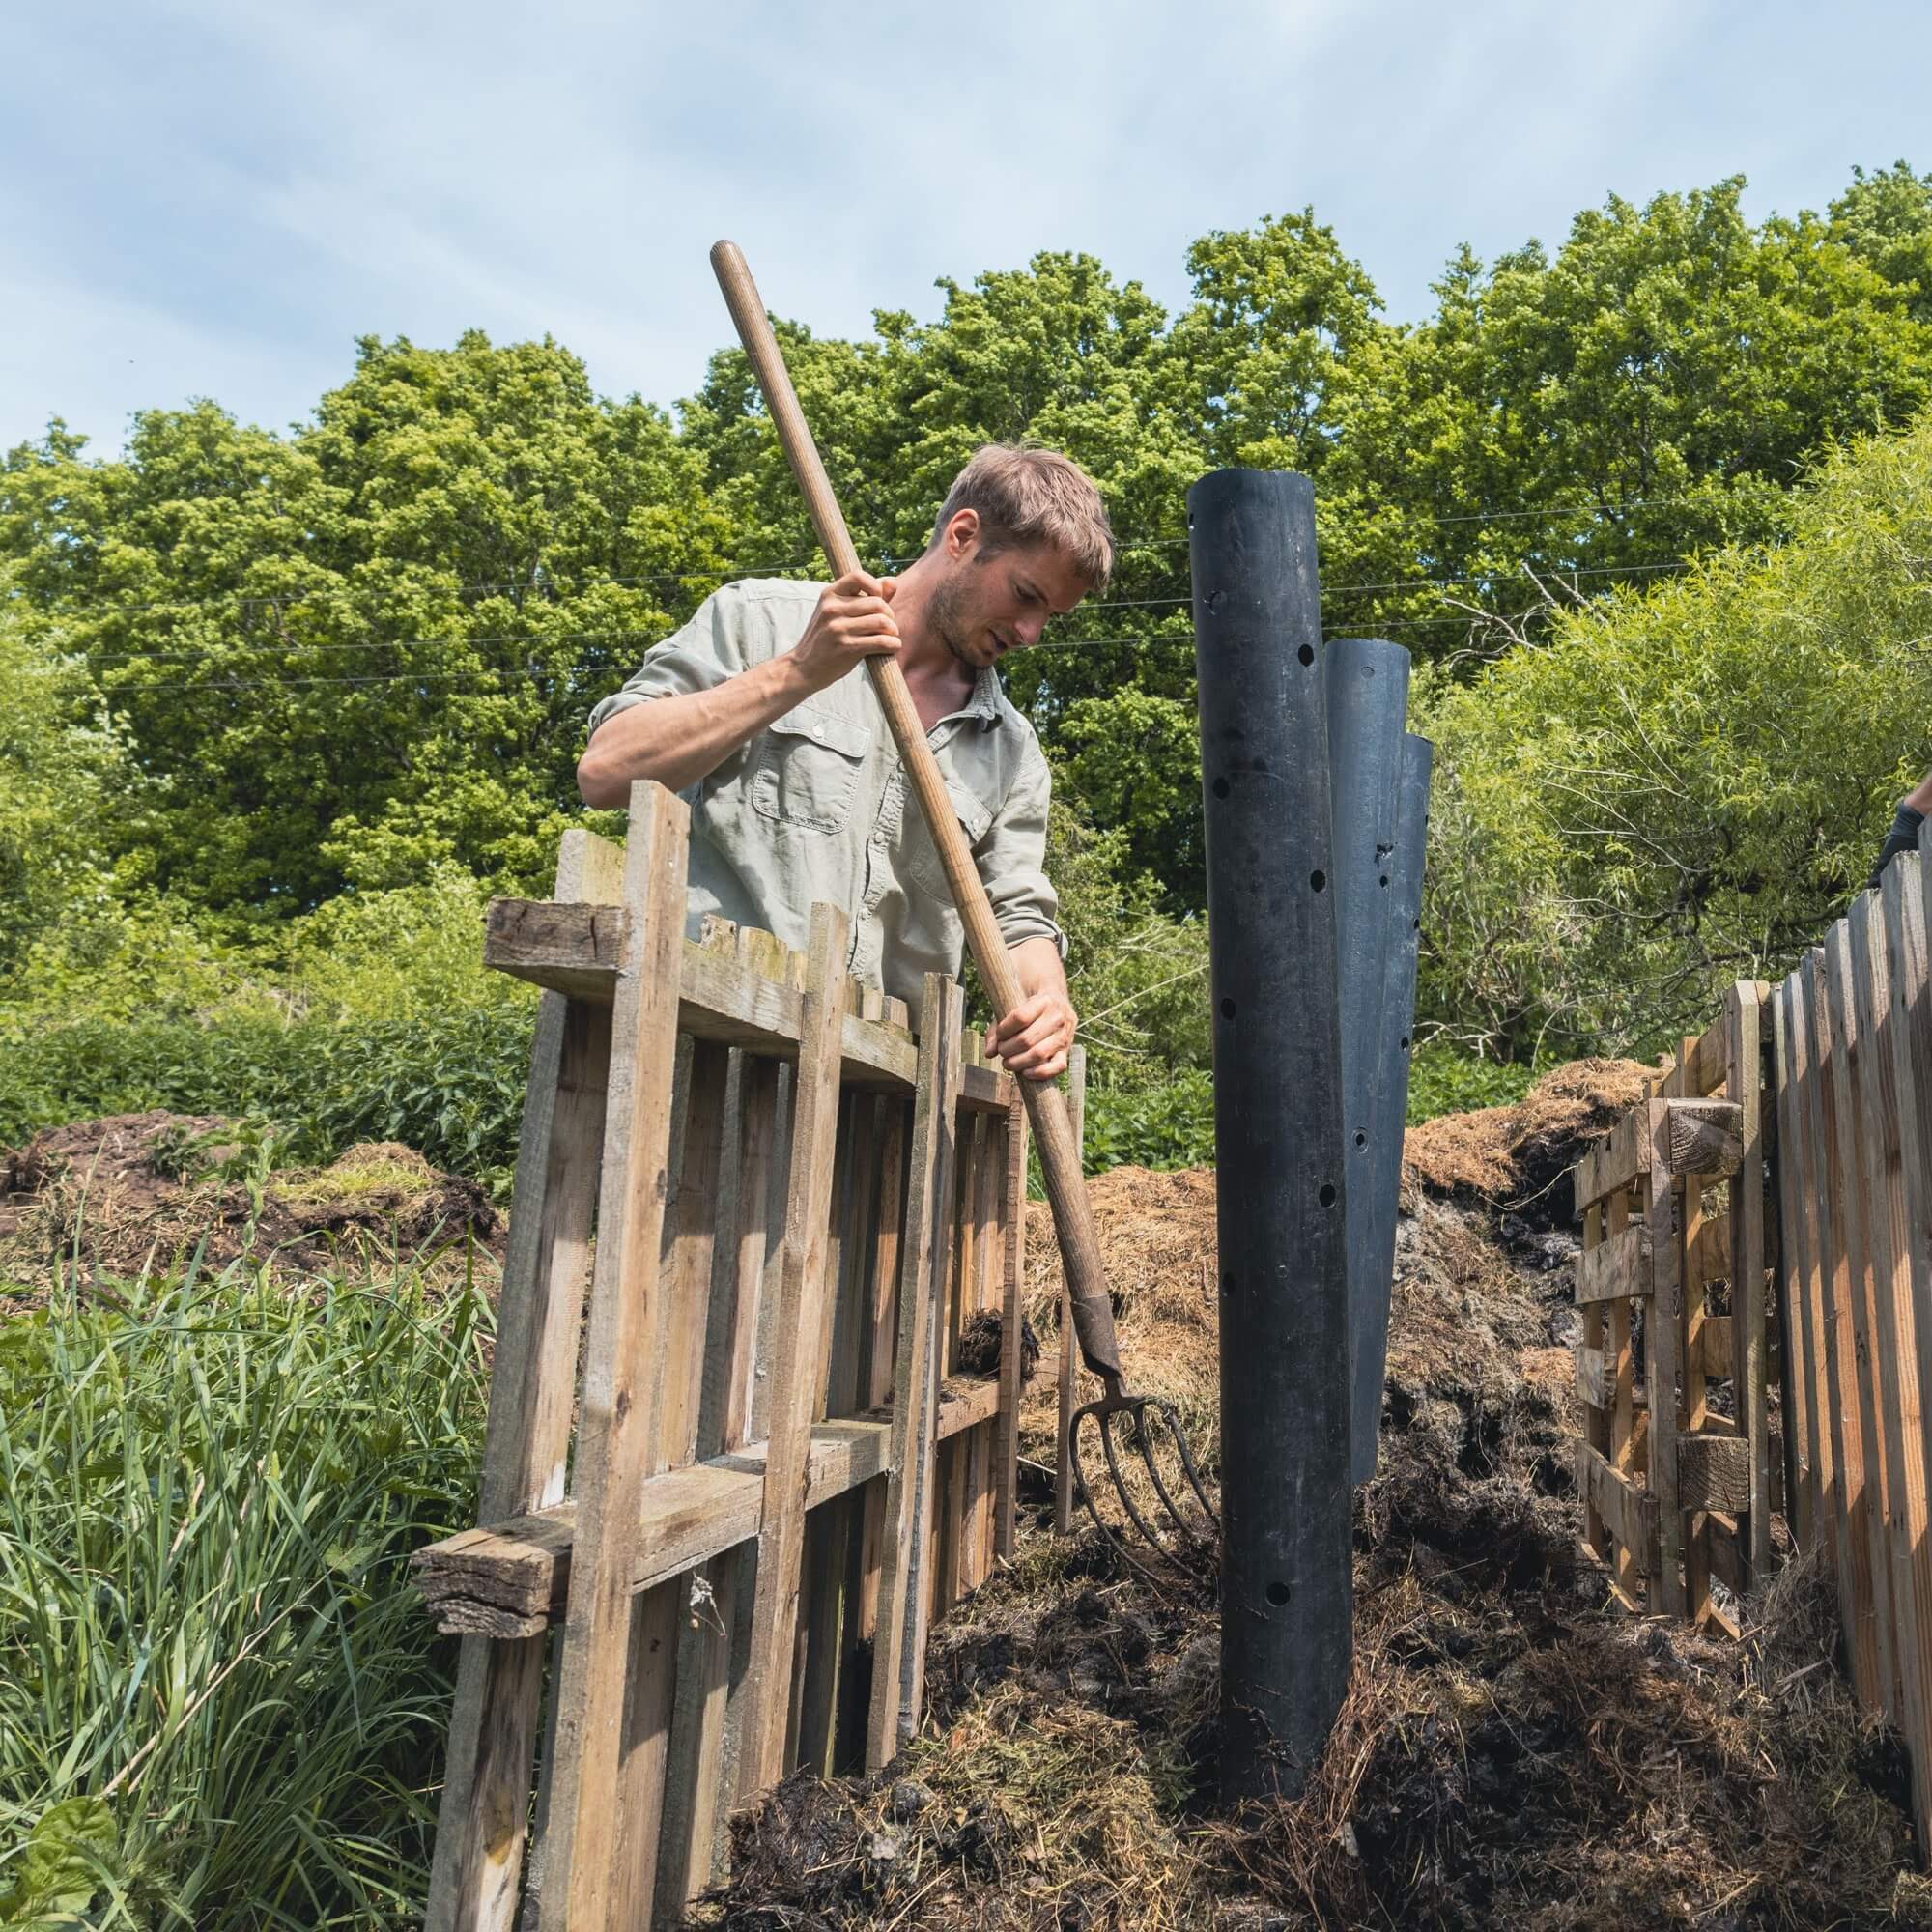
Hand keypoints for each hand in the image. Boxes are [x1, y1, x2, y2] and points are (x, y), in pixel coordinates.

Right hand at [791, 570, 898, 690]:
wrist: (803, 668)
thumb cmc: (826, 638)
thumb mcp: (837, 613)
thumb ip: (865, 597)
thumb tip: (892, 582)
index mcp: (829, 594)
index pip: (858, 576)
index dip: (876, 586)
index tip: (877, 601)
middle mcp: (832, 609)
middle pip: (877, 603)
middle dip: (889, 615)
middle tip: (887, 627)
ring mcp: (838, 628)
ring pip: (882, 621)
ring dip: (893, 631)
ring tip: (890, 637)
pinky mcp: (846, 647)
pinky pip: (881, 641)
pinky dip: (893, 645)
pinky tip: (891, 647)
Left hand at [985, 989, 1076, 1081]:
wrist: (1056, 1000)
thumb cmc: (1028, 1004)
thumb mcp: (1012, 1005)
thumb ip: (998, 1028)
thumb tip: (989, 1053)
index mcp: (1045, 1000)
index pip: (1020, 1017)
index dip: (1004, 1029)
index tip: (999, 1034)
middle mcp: (1058, 1017)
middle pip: (1027, 1039)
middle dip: (1007, 1049)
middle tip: (1001, 1050)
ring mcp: (1064, 1035)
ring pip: (1039, 1054)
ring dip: (1018, 1063)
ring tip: (1008, 1062)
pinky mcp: (1066, 1051)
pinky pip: (1057, 1067)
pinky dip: (1039, 1073)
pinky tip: (1025, 1072)